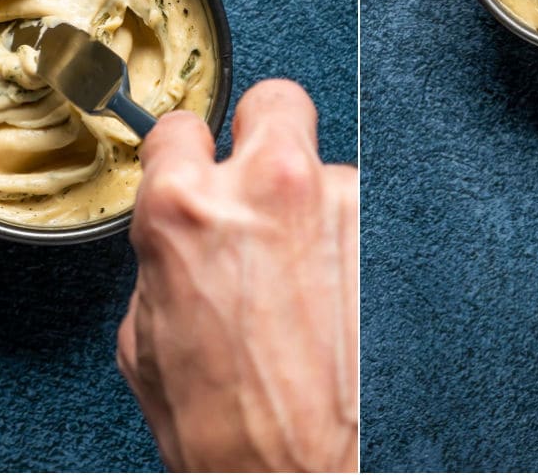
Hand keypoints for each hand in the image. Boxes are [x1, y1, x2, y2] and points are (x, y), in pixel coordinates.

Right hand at [116, 79, 357, 471]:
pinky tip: (338, 297)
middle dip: (261, 131)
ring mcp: (342, 207)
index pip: (181, 125)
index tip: (193, 167)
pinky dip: (351, 244)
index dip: (183, 154)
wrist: (304, 473)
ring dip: (314, 210)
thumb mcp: (148, 339)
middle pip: (274, 100)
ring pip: (326, 171)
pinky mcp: (389, 236)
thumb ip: (164, 260)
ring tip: (307, 282)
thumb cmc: (226, 428)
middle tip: (260, 178)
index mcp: (187, 211)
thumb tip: (179, 236)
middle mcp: (270, 190)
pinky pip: (362, 218)